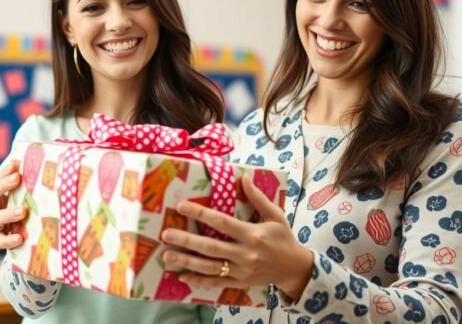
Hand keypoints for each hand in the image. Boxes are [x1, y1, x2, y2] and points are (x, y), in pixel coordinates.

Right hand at [0, 162, 26, 248]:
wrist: (21, 235)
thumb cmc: (26, 210)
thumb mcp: (26, 197)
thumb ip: (30, 186)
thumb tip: (45, 168)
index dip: (4, 173)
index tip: (14, 166)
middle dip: (3, 185)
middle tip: (17, 178)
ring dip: (8, 213)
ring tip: (23, 211)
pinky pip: (0, 241)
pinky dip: (8, 240)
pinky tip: (19, 238)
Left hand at [161, 175, 313, 300]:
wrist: (295, 268)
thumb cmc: (283, 238)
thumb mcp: (275, 215)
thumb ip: (258, 198)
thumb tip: (244, 177)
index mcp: (253, 234)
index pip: (222, 222)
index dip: (201, 213)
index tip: (182, 206)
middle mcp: (245, 254)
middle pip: (211, 247)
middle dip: (187, 240)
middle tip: (166, 234)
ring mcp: (241, 270)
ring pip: (210, 267)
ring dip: (187, 261)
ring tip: (167, 256)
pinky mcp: (239, 282)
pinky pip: (216, 283)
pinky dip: (198, 280)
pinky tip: (181, 276)